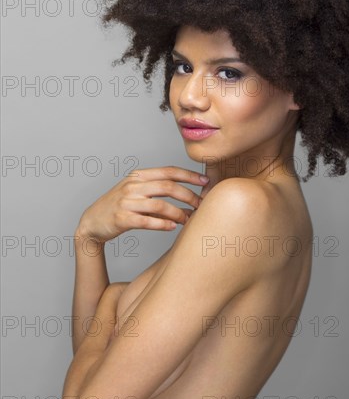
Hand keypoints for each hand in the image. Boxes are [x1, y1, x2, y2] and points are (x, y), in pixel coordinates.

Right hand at [75, 166, 209, 243]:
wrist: (92, 222)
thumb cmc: (119, 208)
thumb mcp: (137, 193)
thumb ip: (159, 193)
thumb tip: (190, 200)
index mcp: (138, 176)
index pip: (169, 171)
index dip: (189, 175)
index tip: (205, 182)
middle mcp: (132, 186)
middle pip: (168, 187)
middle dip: (188, 195)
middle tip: (201, 204)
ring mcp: (126, 202)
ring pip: (160, 205)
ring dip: (179, 213)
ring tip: (188, 220)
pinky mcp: (122, 219)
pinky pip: (147, 221)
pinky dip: (163, 224)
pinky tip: (173, 227)